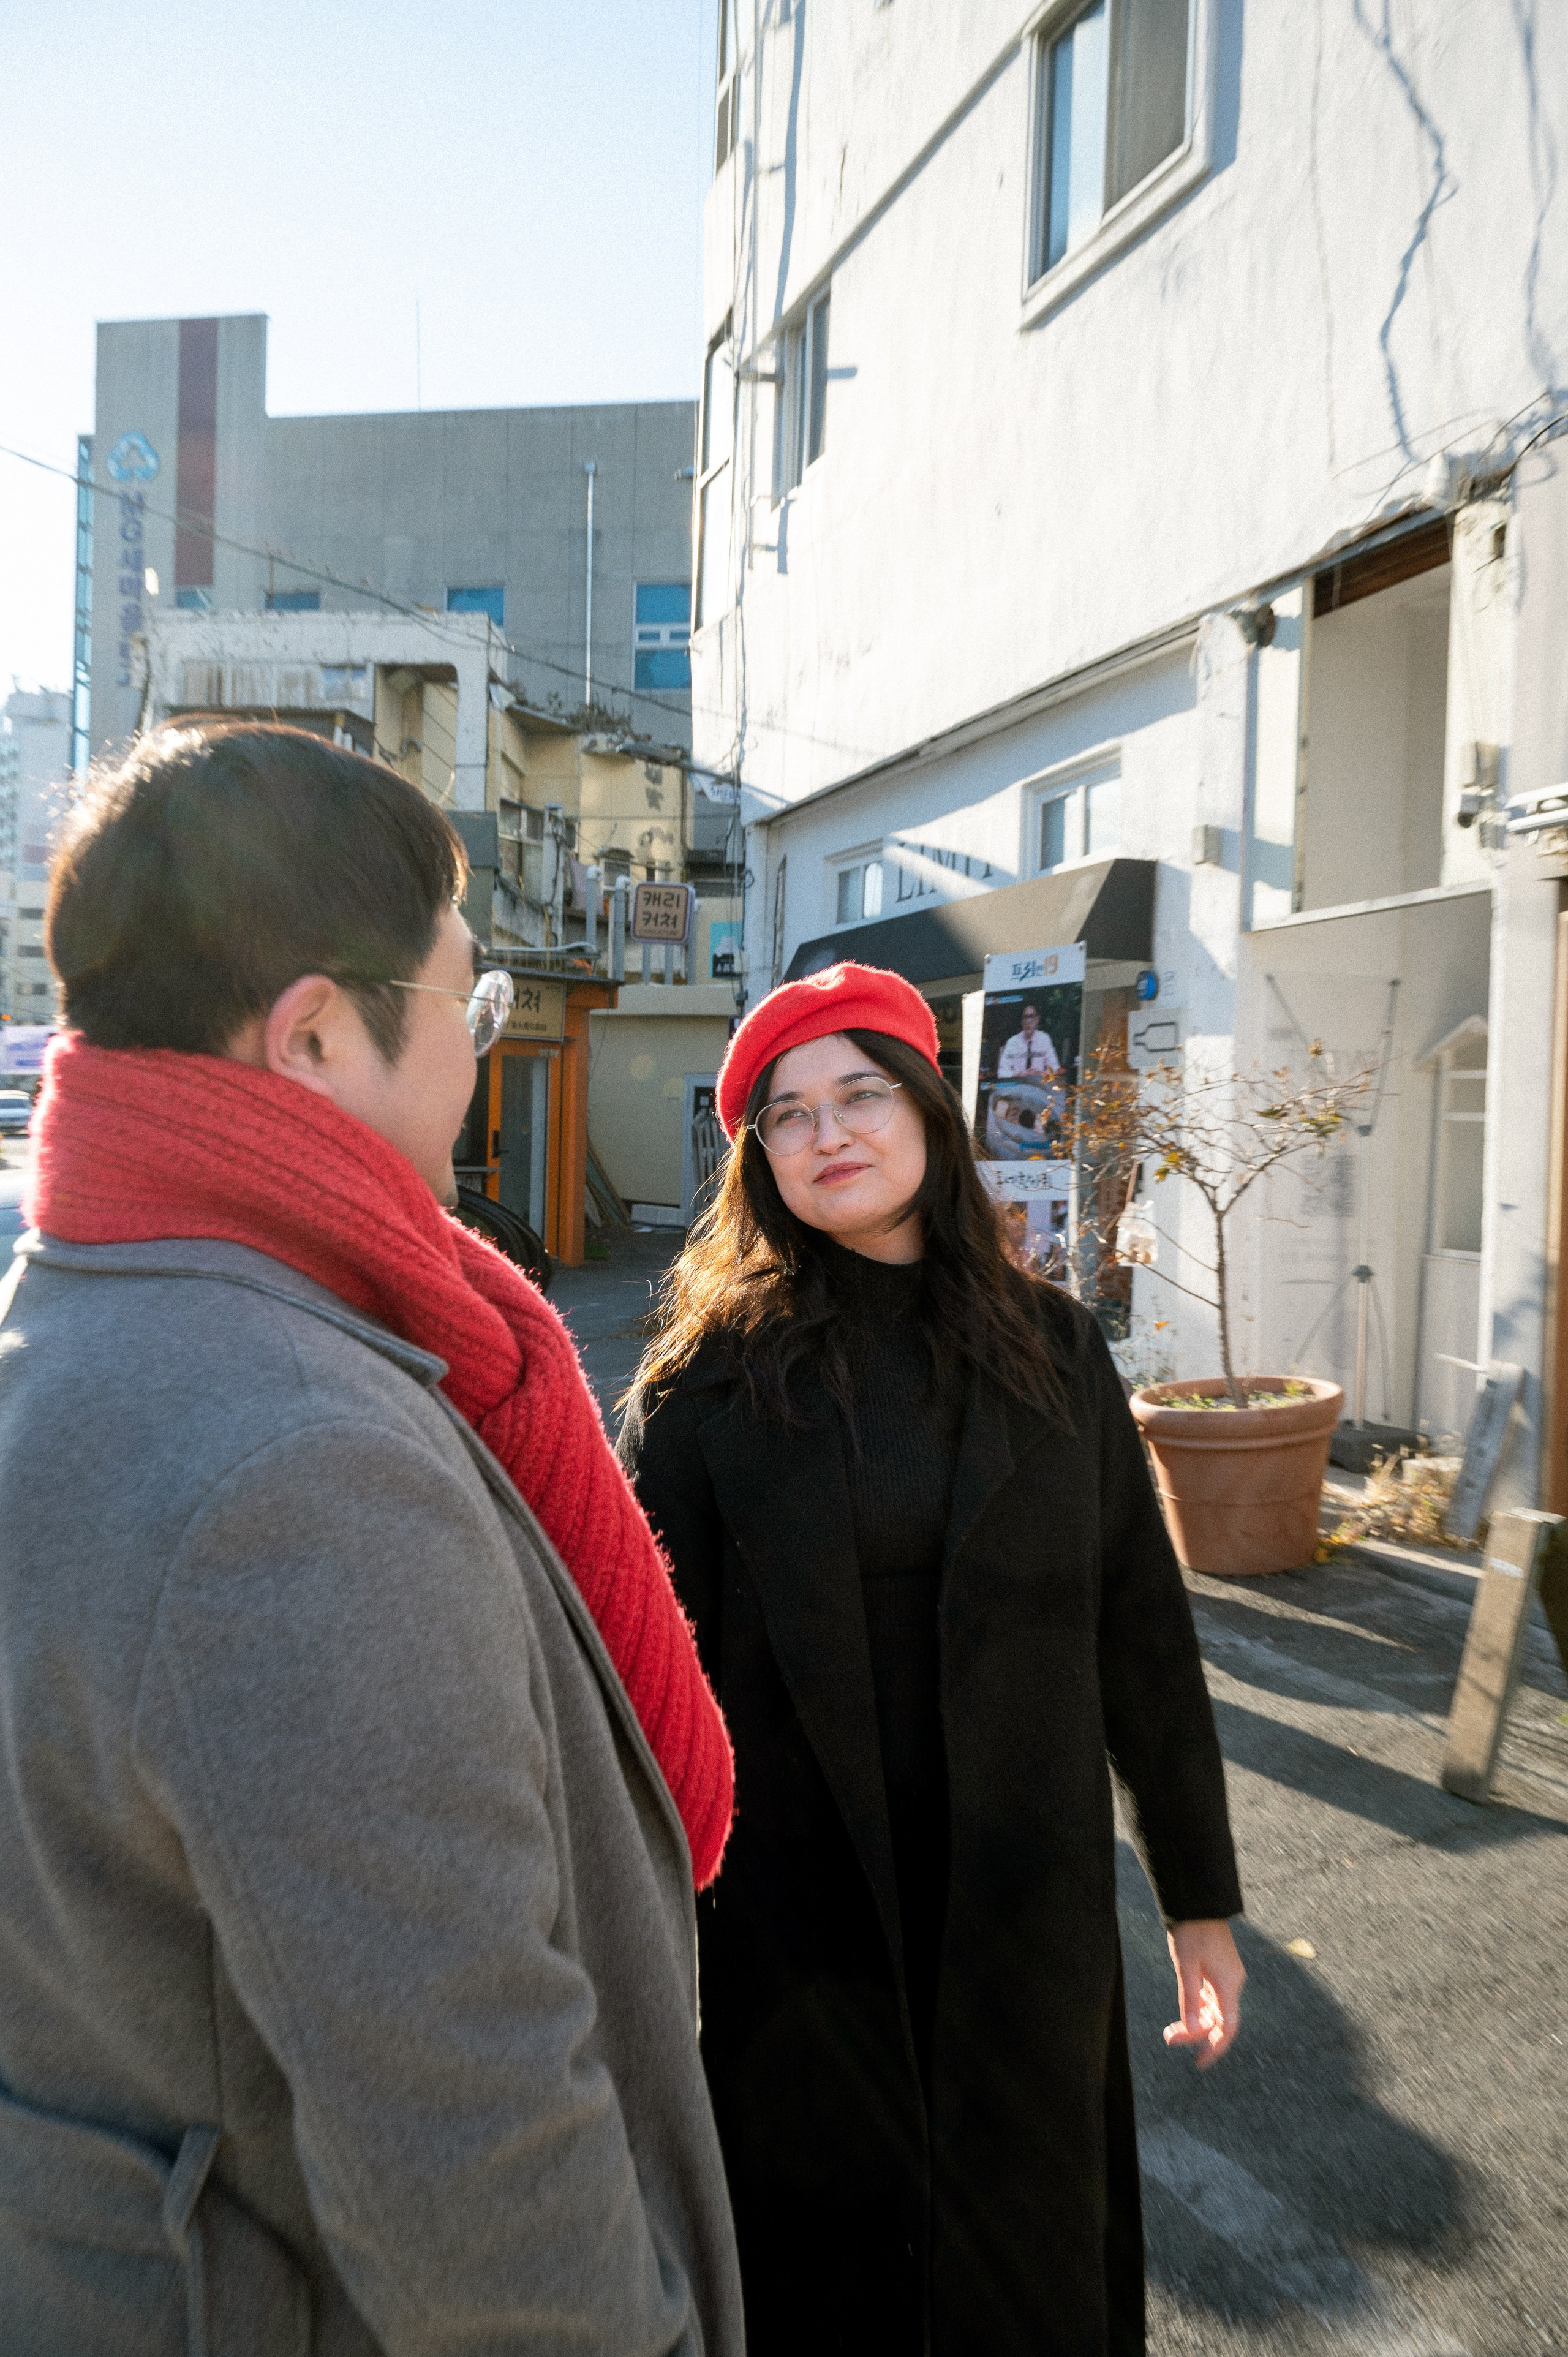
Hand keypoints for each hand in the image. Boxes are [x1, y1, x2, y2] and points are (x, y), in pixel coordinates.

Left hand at [1164, 1919, 1243, 2069]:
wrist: (1197, 1901)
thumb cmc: (1191, 1931)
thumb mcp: (1186, 1965)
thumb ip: (1190, 1999)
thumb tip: (1192, 2029)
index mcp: (1228, 1984)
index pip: (1227, 2028)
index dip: (1215, 2048)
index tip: (1198, 2062)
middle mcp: (1232, 1982)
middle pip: (1219, 2021)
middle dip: (1196, 2034)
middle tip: (1169, 2038)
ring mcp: (1227, 1975)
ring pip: (1215, 2010)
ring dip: (1196, 2022)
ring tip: (1171, 2029)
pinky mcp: (1219, 1969)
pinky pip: (1212, 1997)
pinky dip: (1199, 2007)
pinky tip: (1185, 2011)